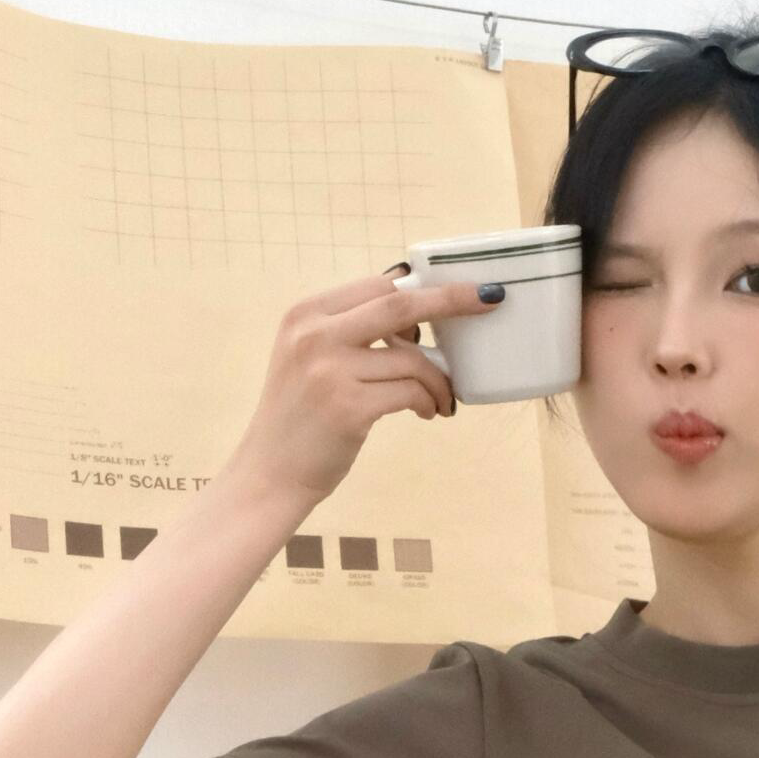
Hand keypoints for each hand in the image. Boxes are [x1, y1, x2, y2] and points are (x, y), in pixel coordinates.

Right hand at [220, 264, 499, 511]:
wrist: (270, 471)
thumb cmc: (301, 416)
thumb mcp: (309, 356)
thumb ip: (349, 330)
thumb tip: (414, 309)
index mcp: (305, 314)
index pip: (376, 286)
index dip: (422, 292)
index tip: (454, 298)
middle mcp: (314, 335)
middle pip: (398, 304)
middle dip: (452, 300)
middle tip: (488, 302)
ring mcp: (330, 371)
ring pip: (413, 359)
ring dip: (440, 380)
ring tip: (441, 400)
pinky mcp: (349, 408)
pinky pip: (412, 392)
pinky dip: (430, 401)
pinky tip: (428, 412)